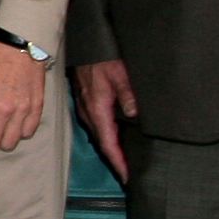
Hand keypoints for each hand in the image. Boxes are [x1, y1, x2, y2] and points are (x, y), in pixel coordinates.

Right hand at [77, 59, 137, 179]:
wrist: (84, 41)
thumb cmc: (102, 55)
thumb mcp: (120, 72)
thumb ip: (128, 93)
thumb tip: (134, 115)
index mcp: (97, 108)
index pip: (108, 143)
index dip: (118, 161)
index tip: (127, 177)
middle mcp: (89, 111)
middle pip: (103, 142)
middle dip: (116, 159)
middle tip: (131, 173)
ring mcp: (86, 106)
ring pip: (100, 134)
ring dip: (112, 147)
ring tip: (126, 158)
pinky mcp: (87, 101)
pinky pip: (98, 124)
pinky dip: (108, 134)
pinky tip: (117, 135)